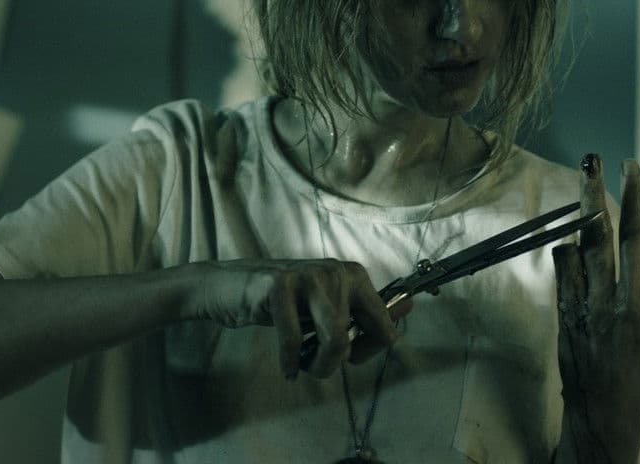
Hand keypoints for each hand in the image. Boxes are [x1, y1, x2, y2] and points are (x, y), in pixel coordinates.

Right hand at [185, 259, 402, 379]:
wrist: (229, 286)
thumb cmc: (284, 303)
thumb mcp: (327, 306)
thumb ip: (364, 311)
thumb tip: (409, 306)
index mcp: (355, 275)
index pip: (385, 325)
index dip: (368, 351)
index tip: (348, 356)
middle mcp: (337, 271)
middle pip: (354, 336)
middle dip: (336, 362)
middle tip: (319, 365)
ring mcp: (308, 275)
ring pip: (333, 338)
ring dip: (318, 365)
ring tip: (304, 367)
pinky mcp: (279, 285)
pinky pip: (294, 338)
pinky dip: (291, 361)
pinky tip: (287, 367)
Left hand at [552, 156, 639, 410]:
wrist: (604, 403)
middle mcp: (630, 303)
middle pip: (630, 236)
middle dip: (630, 194)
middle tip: (629, 162)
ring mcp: (596, 305)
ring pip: (593, 243)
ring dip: (591, 201)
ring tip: (590, 166)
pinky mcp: (569, 309)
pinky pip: (566, 265)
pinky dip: (569, 241)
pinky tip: (571, 220)